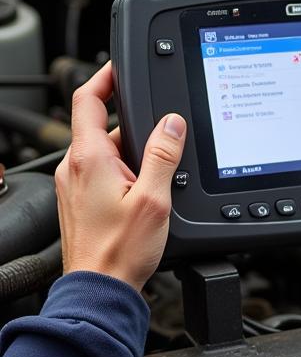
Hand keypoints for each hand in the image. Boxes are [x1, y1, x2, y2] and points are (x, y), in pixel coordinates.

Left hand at [55, 62, 185, 291]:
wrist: (100, 288)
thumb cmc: (120, 251)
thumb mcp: (154, 200)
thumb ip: (163, 156)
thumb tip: (172, 123)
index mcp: (88, 158)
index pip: (87, 99)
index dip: (104, 77)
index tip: (119, 68)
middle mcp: (74, 168)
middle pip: (102, 129)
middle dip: (134, 130)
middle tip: (164, 143)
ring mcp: (73, 186)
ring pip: (105, 155)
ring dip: (132, 159)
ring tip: (157, 183)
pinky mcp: (79, 204)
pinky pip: (102, 177)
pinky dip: (124, 177)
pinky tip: (143, 200)